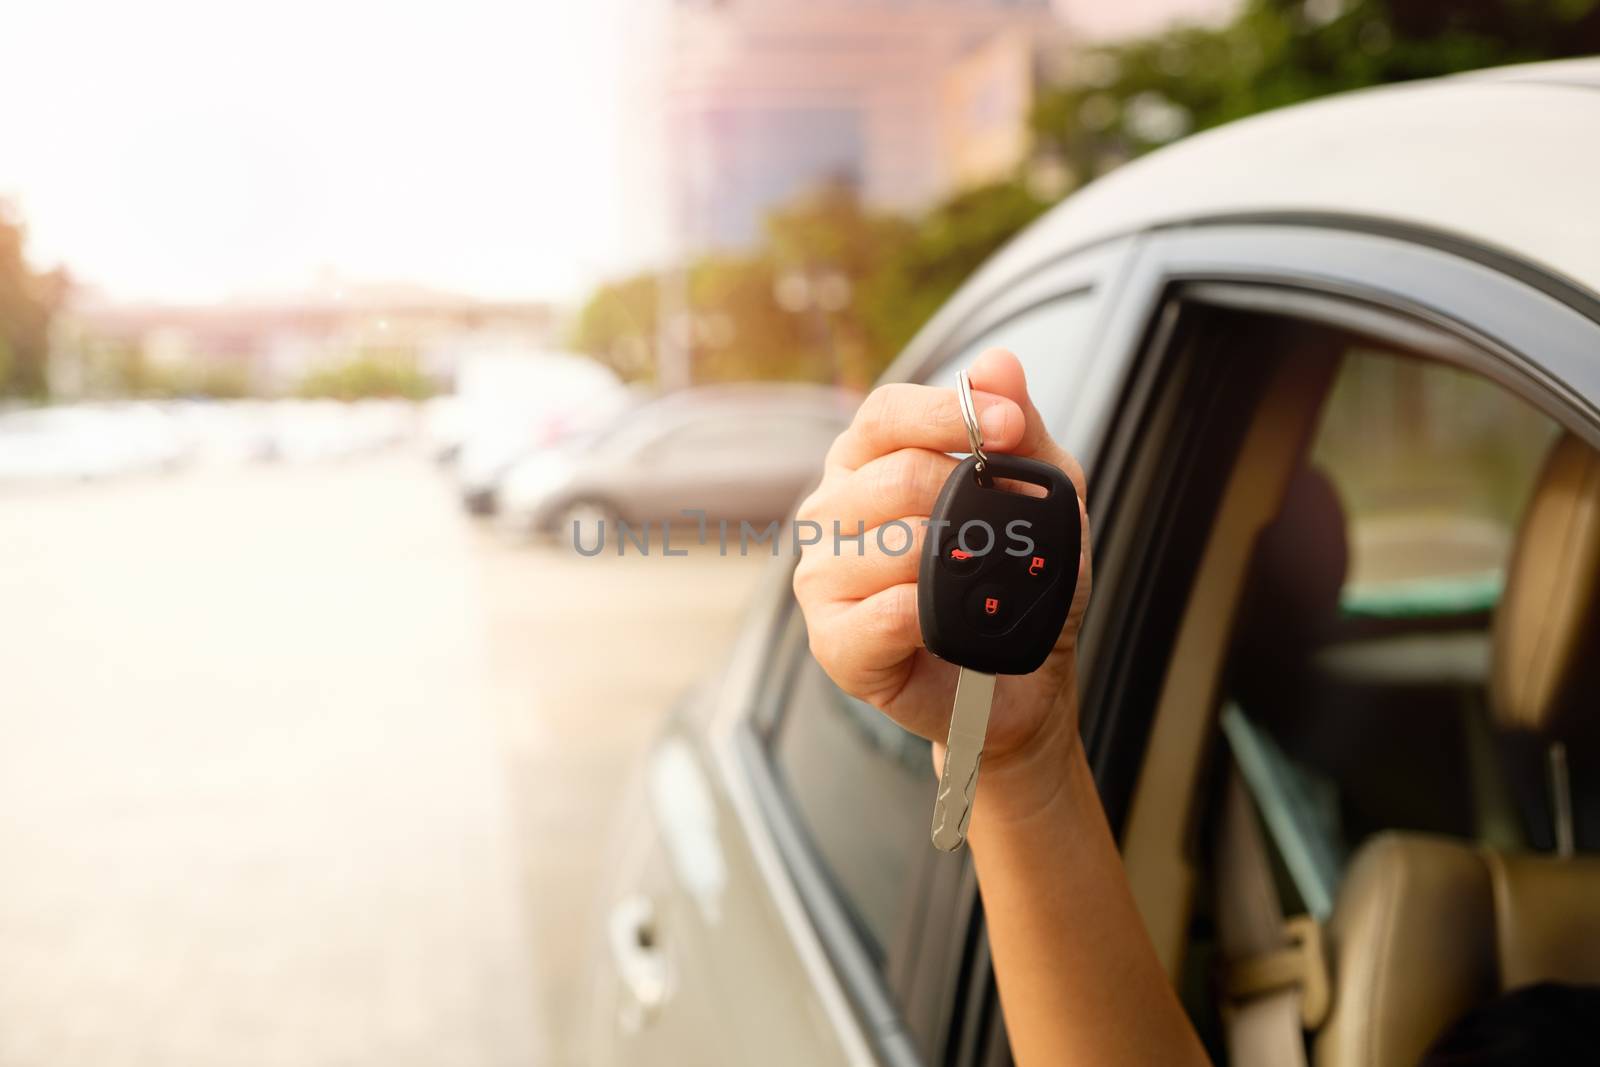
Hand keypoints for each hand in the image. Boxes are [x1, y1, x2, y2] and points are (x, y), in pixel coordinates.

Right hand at [793, 348, 1091, 796]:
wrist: (1021, 681)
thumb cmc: (1017, 581)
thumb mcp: (1040, 493)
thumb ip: (1019, 428)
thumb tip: (998, 363)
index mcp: (868, 464)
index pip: (885, 412)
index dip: (947, 412)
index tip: (1007, 429)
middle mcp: (833, 513)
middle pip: (891, 477)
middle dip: (964, 501)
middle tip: (1004, 535)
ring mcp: (824, 578)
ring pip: (891, 548)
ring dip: (954, 567)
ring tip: (975, 589)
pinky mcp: (833, 643)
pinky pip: (881, 614)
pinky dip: (927, 617)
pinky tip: (945, 624)